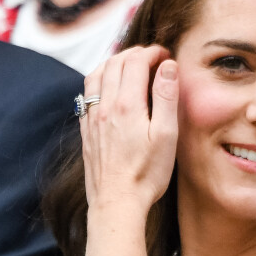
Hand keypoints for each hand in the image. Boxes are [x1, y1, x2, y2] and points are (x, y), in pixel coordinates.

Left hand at [80, 46, 178, 213]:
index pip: (136, 62)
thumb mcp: (166, 136)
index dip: (152, 53)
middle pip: (115, 63)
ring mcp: (92, 118)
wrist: (117, 203)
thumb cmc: (146, 174)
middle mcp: (105, 107)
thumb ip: (166, 98)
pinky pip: (87, 93)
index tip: (166, 55)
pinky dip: (99, 79)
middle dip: (135, 53)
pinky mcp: (86, 130)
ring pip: (96, 74)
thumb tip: (168, 67)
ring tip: (130, 64)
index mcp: (127, 105)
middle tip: (152, 56)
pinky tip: (108, 87)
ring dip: (113, 62)